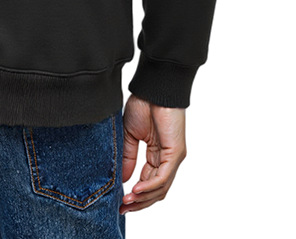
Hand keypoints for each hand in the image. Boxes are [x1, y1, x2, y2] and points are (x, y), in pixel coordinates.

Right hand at [119, 94, 186, 213]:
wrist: (153, 87)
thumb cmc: (143, 104)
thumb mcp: (130, 134)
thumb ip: (128, 156)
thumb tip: (123, 179)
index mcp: (157, 154)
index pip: (148, 182)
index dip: (135, 195)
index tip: (119, 202)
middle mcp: (167, 159)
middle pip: (156, 190)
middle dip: (139, 202)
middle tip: (122, 208)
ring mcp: (174, 157)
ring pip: (160, 187)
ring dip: (143, 198)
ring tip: (126, 202)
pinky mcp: (176, 153)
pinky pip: (163, 176)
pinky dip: (149, 185)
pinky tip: (136, 189)